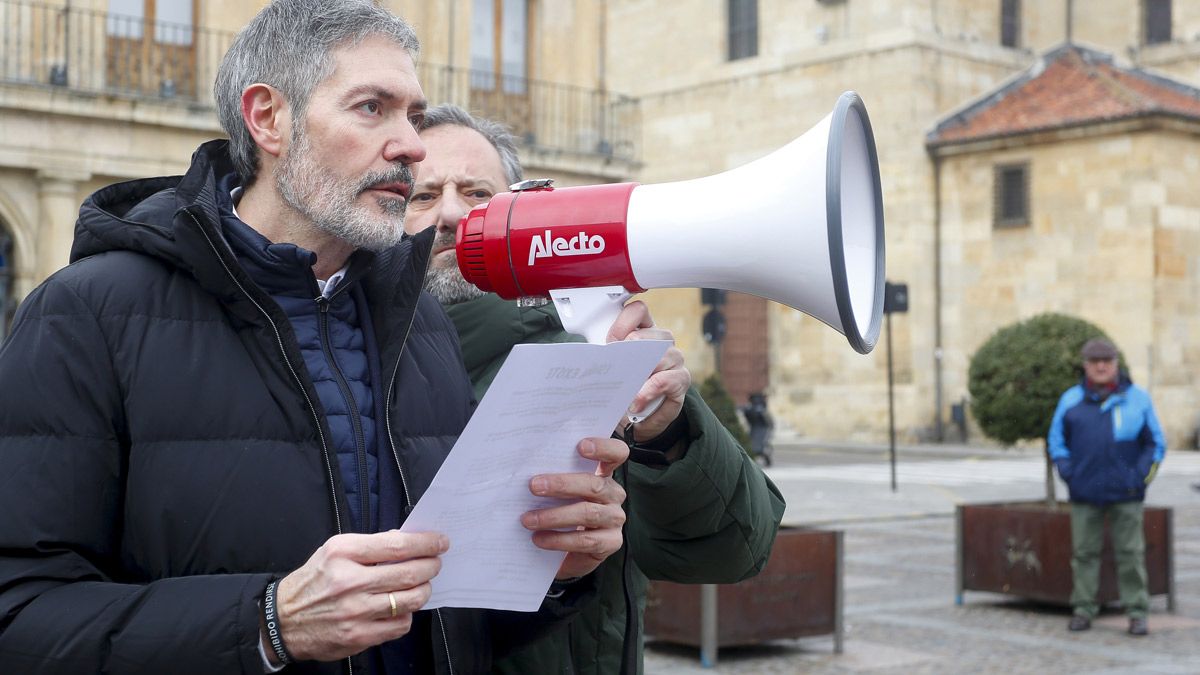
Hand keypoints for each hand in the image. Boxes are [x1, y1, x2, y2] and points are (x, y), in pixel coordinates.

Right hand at [270, 531, 447, 661]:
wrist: (283, 620)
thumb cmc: (314, 582)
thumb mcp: (333, 551)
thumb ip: (370, 546)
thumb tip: (406, 541)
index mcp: (343, 553)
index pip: (397, 546)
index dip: (425, 544)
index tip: (439, 542)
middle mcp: (349, 582)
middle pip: (409, 573)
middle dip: (431, 566)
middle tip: (436, 563)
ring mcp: (355, 612)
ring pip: (410, 600)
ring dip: (424, 590)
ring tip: (422, 585)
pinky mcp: (359, 636)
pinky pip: (400, 624)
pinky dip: (407, 614)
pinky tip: (401, 607)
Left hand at [522, 437, 628, 579]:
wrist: (567, 552)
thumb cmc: (559, 511)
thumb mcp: (558, 492)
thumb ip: (552, 478)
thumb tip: (523, 468)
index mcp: (603, 474)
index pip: (616, 453)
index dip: (603, 447)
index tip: (580, 446)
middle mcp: (613, 493)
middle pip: (594, 485)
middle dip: (562, 485)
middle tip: (533, 486)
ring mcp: (614, 518)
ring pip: (588, 513)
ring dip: (554, 516)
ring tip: (528, 520)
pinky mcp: (611, 542)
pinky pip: (585, 540)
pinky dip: (559, 539)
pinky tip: (539, 539)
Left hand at [607, 300, 690, 441]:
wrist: (638, 419)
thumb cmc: (624, 387)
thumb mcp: (612, 369)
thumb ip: (607, 356)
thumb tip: (595, 354)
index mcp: (643, 331)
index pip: (638, 311)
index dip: (623, 323)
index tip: (610, 341)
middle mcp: (662, 341)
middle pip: (646, 335)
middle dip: (627, 351)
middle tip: (614, 368)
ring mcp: (675, 359)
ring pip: (660, 356)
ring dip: (638, 374)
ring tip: (624, 390)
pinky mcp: (681, 379)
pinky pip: (667, 380)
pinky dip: (648, 392)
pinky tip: (636, 402)